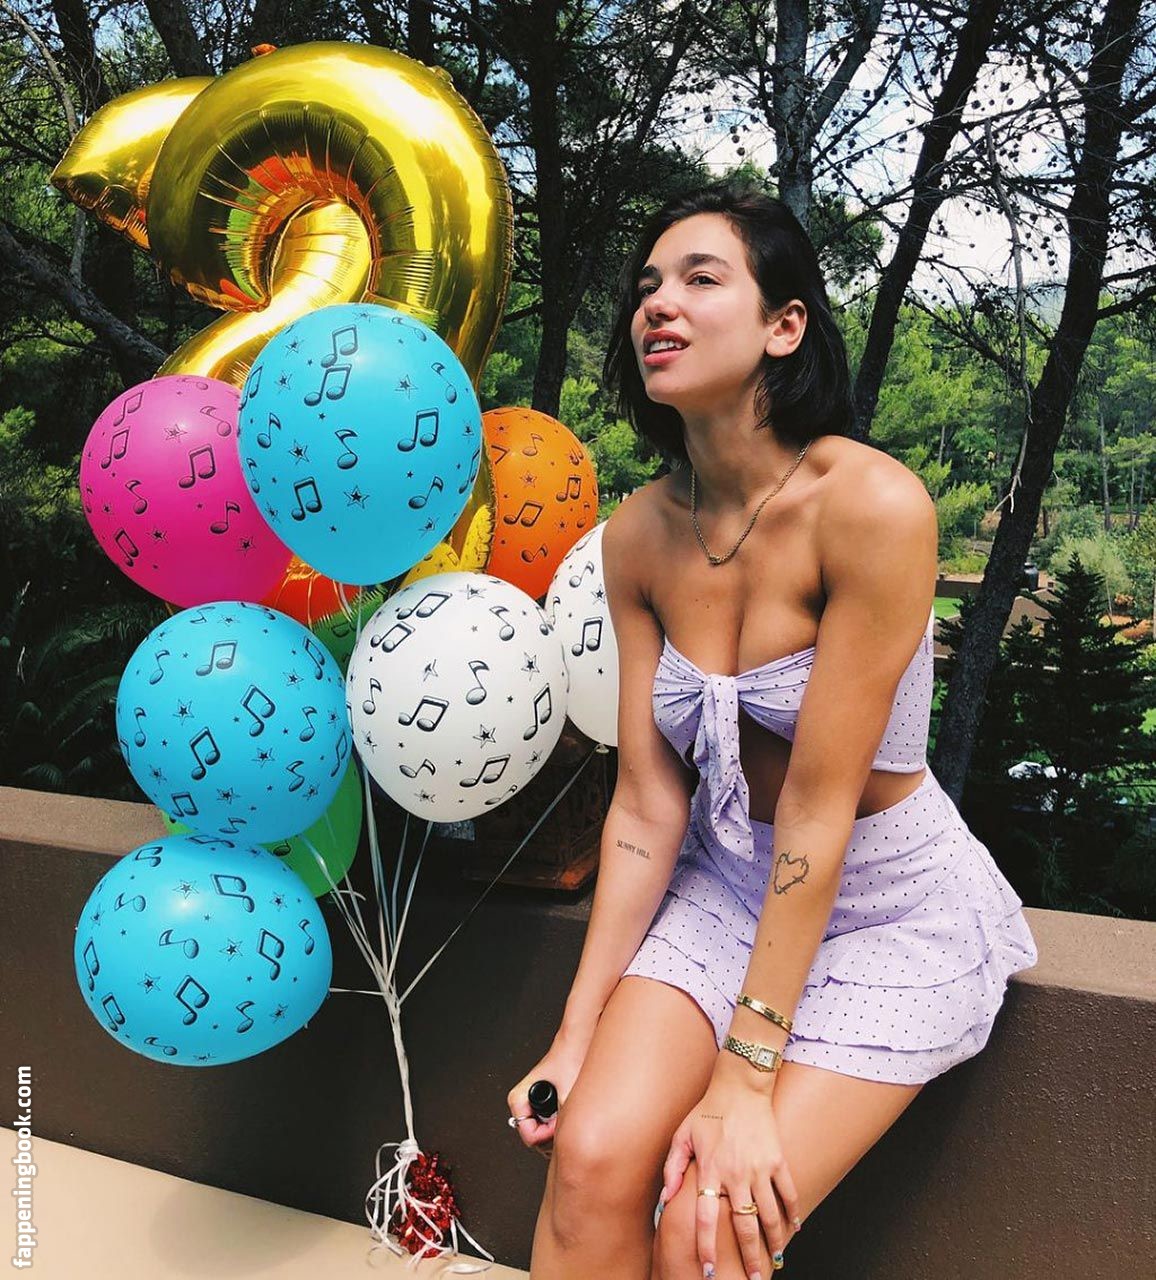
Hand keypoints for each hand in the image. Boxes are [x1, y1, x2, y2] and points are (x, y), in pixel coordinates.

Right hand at [505, 1026, 591, 1156]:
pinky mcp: (541, 1103)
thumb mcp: (568, 1094)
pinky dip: (558, 1126)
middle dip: (552, 1136)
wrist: (575, 1043)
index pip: (530, 1137)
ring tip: (569, 1117)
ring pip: (540, 1134)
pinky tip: (569, 1117)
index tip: (562, 1122)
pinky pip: (546, 1125)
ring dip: (555, 1132)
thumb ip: (564, 1121)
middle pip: (534, 1139)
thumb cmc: (569, 1060)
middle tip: (567, 1121)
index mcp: (518, 1100)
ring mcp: (531, 1104)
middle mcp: (521, 1103)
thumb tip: (569, 1142)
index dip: (549, 1135)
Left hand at [660, 1072, 800, 1277]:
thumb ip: (672, 1168)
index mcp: (710, 1170)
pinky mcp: (777, 1159)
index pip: (706, 1218)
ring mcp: (759, 1167)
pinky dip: (793, 1212)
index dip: (707, 1247)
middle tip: (752, 1279)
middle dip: (748, 1258)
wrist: (740, 1086)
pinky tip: (794, 1228)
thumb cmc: (708, 1110)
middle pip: (743, 1226)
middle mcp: (736, 1173)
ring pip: (769, 1215)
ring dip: (773, 1243)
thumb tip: (665, 1199)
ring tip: (774, 1261)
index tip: (709, 1270)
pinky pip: (788, 1192)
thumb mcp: (682, 1135)